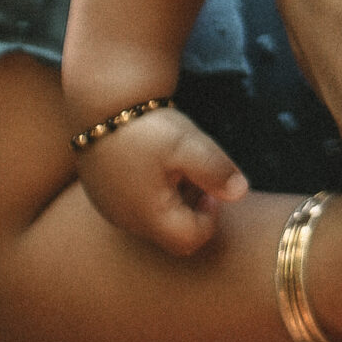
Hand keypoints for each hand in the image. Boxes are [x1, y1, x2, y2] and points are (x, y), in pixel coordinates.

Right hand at [75, 108, 247, 258]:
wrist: (100, 102)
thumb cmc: (146, 127)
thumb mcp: (188, 146)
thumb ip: (216, 171)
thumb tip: (240, 193)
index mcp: (149, 217)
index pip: (192, 239)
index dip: (210, 216)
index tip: (209, 184)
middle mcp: (127, 221)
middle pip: (173, 232)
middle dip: (191, 207)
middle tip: (191, 172)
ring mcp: (111, 209)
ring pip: (154, 219)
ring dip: (171, 198)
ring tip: (172, 163)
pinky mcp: (102, 195)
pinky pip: (134, 206)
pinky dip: (151, 191)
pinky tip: (151, 161)